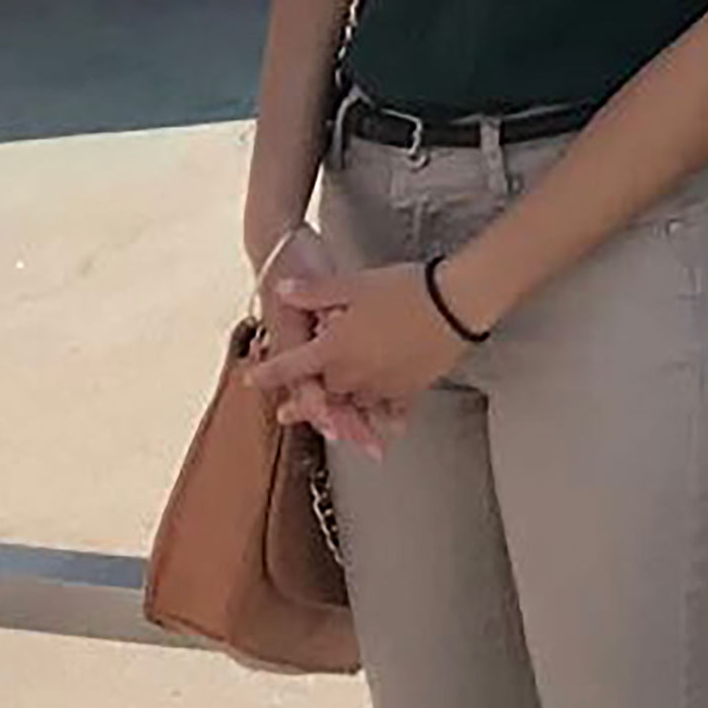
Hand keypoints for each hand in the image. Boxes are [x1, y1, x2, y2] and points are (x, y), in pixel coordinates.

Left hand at [250, 255, 470, 445]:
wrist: (457, 303)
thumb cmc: (404, 289)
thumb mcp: (354, 283)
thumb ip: (315, 291)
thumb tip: (282, 288)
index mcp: (333, 350)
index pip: (290, 367)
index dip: (268, 373)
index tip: (251, 381)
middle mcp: (353, 375)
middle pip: (321, 392)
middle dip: (305, 400)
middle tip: (286, 412)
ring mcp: (382, 385)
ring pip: (354, 404)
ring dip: (341, 411)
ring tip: (335, 424)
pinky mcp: (410, 388)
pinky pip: (389, 409)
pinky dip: (382, 416)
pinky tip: (385, 424)